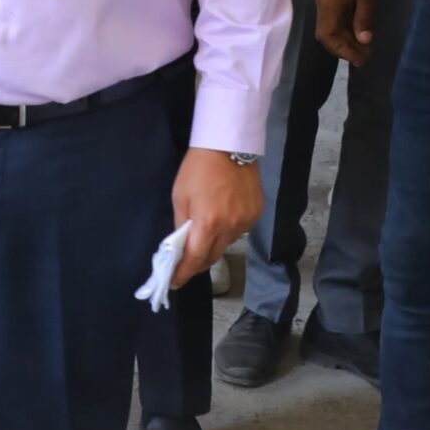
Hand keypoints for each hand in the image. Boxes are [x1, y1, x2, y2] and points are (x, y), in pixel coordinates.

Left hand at [170, 148, 263, 288]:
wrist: (229, 145)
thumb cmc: (198, 168)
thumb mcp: (180, 196)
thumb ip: (181, 224)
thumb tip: (180, 245)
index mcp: (208, 223)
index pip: (194, 259)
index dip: (183, 274)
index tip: (174, 283)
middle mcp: (230, 227)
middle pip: (212, 257)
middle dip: (197, 264)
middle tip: (184, 265)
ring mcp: (246, 222)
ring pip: (226, 245)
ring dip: (213, 246)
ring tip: (203, 237)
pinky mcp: (256, 214)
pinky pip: (238, 232)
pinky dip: (227, 232)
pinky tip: (220, 220)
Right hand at [315, 0, 383, 66]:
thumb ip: (364, 18)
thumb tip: (364, 41)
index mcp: (328, 4)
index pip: (327, 36)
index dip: (341, 50)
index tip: (359, 59)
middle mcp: (323, 3)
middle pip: (328, 33)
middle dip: (345, 47)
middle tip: (366, 57)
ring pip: (333, 25)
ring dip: (347, 38)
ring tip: (366, 48)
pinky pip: (337, 16)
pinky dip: (347, 27)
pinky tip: (361, 32)